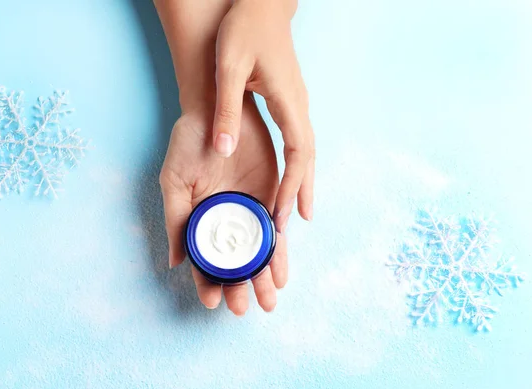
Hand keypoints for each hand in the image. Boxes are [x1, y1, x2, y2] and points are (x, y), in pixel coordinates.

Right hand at [160, 95, 287, 314]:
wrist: (219, 109)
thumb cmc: (189, 143)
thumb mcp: (175, 182)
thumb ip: (176, 220)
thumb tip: (175, 263)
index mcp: (200, 218)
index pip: (205, 258)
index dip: (208, 282)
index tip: (214, 301)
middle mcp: (226, 218)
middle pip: (234, 261)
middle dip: (239, 286)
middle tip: (242, 308)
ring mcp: (249, 208)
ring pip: (258, 250)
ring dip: (262, 276)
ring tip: (268, 299)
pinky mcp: (271, 194)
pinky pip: (277, 227)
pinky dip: (279, 250)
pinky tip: (280, 270)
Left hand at [212, 0, 314, 232]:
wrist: (261, 4)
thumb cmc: (245, 29)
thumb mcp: (229, 67)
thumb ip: (226, 108)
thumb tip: (223, 149)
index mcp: (288, 101)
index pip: (298, 153)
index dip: (292, 186)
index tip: (283, 213)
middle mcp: (299, 106)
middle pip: (308, 158)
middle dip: (303, 191)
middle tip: (297, 223)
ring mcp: (297, 103)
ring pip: (306, 150)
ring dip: (302, 181)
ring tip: (296, 210)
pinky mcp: (290, 100)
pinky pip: (298, 141)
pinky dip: (297, 164)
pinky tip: (289, 176)